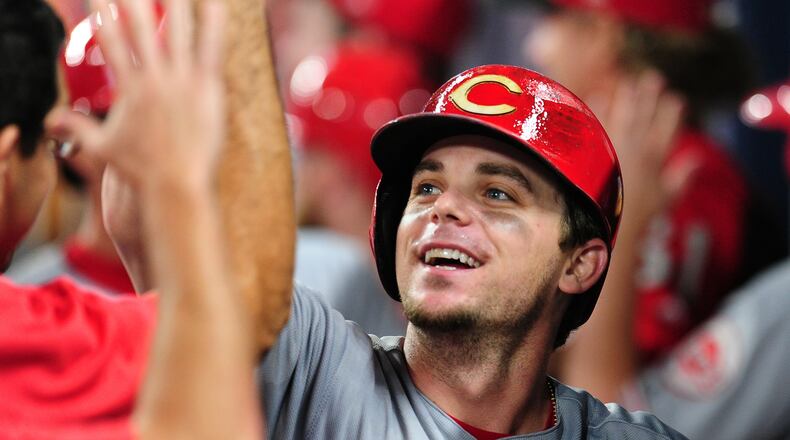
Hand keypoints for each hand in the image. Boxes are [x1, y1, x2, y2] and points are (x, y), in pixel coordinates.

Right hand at [48, 0, 226, 192]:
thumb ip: (78, 127)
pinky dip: (213, 24)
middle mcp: (154, 79)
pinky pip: (212, 49)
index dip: (102, 13)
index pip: (110, 41)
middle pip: (140, 26)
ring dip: (174, 2)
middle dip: (132, 0)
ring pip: (178, 31)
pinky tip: (214, 2)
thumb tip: (52, 121)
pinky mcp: (207, 89)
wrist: (175, 185)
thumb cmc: (140, 169)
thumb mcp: (102, 147)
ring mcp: (182, 82)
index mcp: (129, 88)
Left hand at [600, 70, 689, 232]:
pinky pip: (596, 122)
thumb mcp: (666, 198)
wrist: (606, 223)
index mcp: (655, 158)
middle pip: (645, 116)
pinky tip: (597, 96)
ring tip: (629, 83)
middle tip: (653, 79)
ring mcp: (614, 146)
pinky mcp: (594, 149)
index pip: (668, 128)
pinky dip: (597, 108)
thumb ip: (683, 176)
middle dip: (650, 96)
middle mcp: (636, 148)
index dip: (672, 113)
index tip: (676, 99)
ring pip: (623, 114)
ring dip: (627, 97)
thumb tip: (698, 159)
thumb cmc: (637, 214)